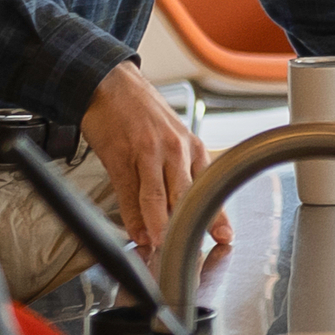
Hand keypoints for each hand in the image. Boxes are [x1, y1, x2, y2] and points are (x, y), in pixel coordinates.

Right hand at [76, 66, 199, 243]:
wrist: (110, 84)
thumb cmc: (141, 113)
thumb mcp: (167, 141)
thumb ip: (170, 178)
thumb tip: (168, 217)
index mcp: (191, 147)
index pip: (207, 187)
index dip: (215, 215)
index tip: (224, 237)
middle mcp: (175, 150)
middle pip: (186, 196)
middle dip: (189, 226)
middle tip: (191, 249)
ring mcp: (149, 153)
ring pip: (159, 198)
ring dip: (159, 227)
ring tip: (160, 247)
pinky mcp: (122, 156)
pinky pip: (130, 193)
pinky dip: (133, 217)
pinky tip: (137, 232)